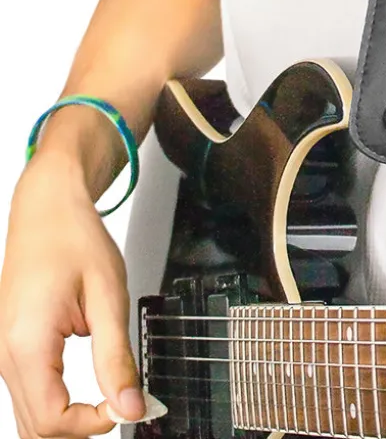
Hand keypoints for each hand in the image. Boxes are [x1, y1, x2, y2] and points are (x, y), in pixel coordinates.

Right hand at [0, 154, 145, 437]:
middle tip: (123, 405)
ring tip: (111, 399)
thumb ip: (116, 356)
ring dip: (69, 421)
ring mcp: (4, 355)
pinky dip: (58, 405)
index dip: (92, 424)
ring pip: (29, 418)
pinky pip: (29, 396)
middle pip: (35, 429)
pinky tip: (89, 393)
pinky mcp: (13, 350)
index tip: (128, 406)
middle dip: (80, 429)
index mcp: (28, 343)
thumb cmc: (75, 240)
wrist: (48, 210)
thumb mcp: (108, 295)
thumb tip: (131, 405)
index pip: (52, 420)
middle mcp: (6, 356)